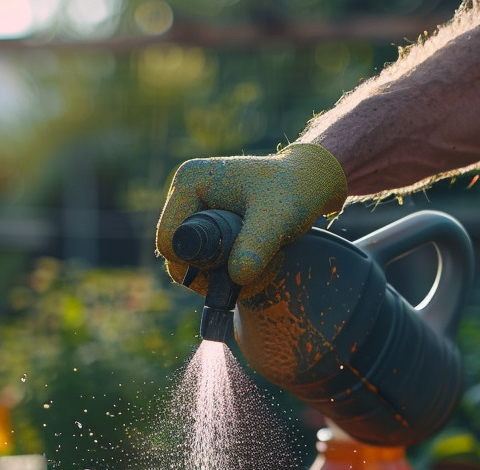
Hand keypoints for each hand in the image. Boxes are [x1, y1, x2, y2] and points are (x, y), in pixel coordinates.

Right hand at [155, 142, 346, 295]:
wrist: (309, 184)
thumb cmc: (293, 191)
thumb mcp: (277, 217)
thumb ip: (258, 244)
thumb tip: (238, 277)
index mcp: (189, 182)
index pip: (170, 240)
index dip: (195, 264)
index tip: (236, 265)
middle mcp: (184, 195)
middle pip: (177, 255)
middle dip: (210, 273)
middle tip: (252, 270)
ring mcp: (192, 211)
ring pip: (190, 263)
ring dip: (220, 276)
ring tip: (258, 266)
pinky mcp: (204, 225)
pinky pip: (203, 261)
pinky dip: (225, 272)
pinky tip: (254, 263)